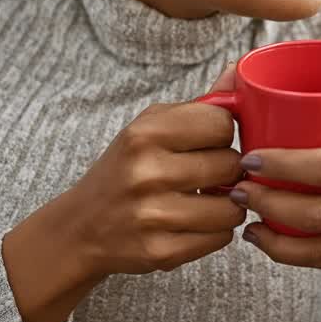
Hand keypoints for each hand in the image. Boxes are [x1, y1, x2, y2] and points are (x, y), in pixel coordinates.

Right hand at [64, 64, 247, 276]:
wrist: (82, 227)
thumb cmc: (126, 169)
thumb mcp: (151, 127)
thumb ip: (201, 104)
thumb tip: (238, 69)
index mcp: (145, 134)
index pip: (222, 123)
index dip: (223, 133)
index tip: (209, 142)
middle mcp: (147, 173)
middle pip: (231, 164)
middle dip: (227, 169)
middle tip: (209, 173)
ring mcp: (153, 216)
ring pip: (232, 206)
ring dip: (227, 204)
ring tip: (206, 199)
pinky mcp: (161, 252)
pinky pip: (221, 238)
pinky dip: (215, 231)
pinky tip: (193, 223)